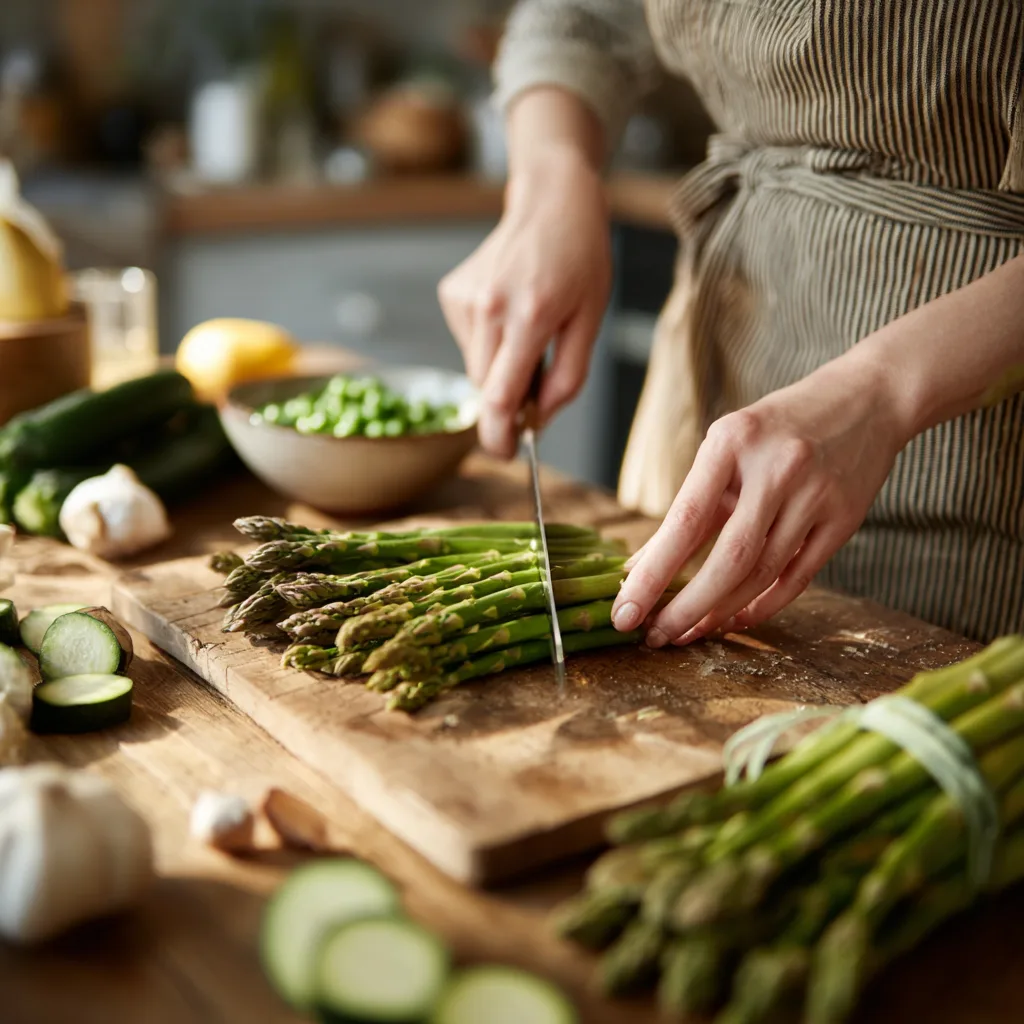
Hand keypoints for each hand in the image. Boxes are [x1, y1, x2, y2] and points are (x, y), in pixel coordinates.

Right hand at [438, 145, 611, 456]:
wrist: (550, 201)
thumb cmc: (581, 258)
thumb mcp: (591, 320)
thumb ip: (568, 377)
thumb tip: (540, 420)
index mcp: (528, 318)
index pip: (500, 397)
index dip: (500, 435)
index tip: (507, 454)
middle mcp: (488, 309)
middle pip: (485, 387)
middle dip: (509, 400)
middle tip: (541, 379)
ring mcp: (465, 300)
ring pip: (476, 367)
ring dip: (501, 367)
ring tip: (530, 329)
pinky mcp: (452, 294)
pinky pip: (470, 343)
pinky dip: (490, 343)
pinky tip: (510, 311)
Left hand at [611, 352, 910, 644]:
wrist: (867, 398)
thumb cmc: (777, 427)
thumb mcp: (726, 448)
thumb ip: (689, 506)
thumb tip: (640, 566)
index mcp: (732, 442)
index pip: (686, 521)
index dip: (653, 574)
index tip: (626, 612)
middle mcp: (776, 468)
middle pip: (728, 558)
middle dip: (687, 607)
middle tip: (657, 636)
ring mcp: (815, 495)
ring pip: (762, 572)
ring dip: (720, 611)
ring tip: (688, 631)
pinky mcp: (844, 519)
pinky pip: (798, 577)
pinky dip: (763, 604)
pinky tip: (734, 619)